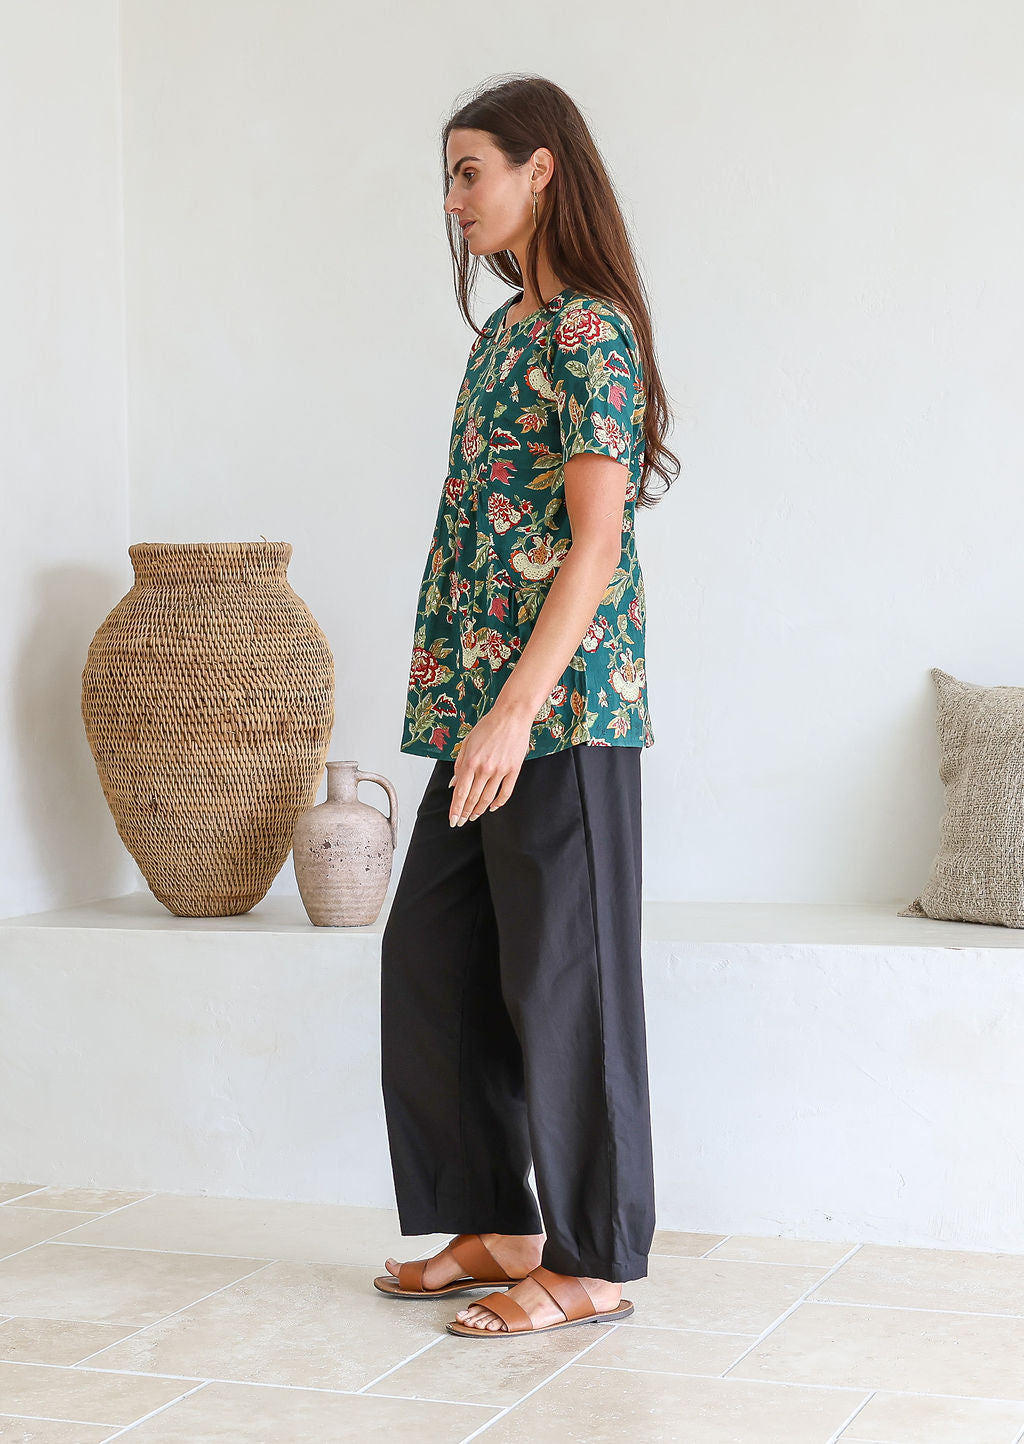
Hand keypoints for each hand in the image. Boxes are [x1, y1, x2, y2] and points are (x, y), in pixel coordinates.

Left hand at [448, 703, 533, 824]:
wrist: (511, 716)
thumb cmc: (488, 726)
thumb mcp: (467, 743)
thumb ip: (459, 765)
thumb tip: (454, 784)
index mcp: (470, 761)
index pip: (460, 792)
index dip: (456, 809)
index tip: (452, 820)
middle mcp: (485, 768)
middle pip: (473, 798)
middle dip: (465, 813)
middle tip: (460, 822)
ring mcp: (500, 770)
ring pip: (488, 798)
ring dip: (479, 810)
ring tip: (473, 817)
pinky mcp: (514, 770)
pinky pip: (506, 792)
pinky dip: (498, 803)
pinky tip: (493, 808)